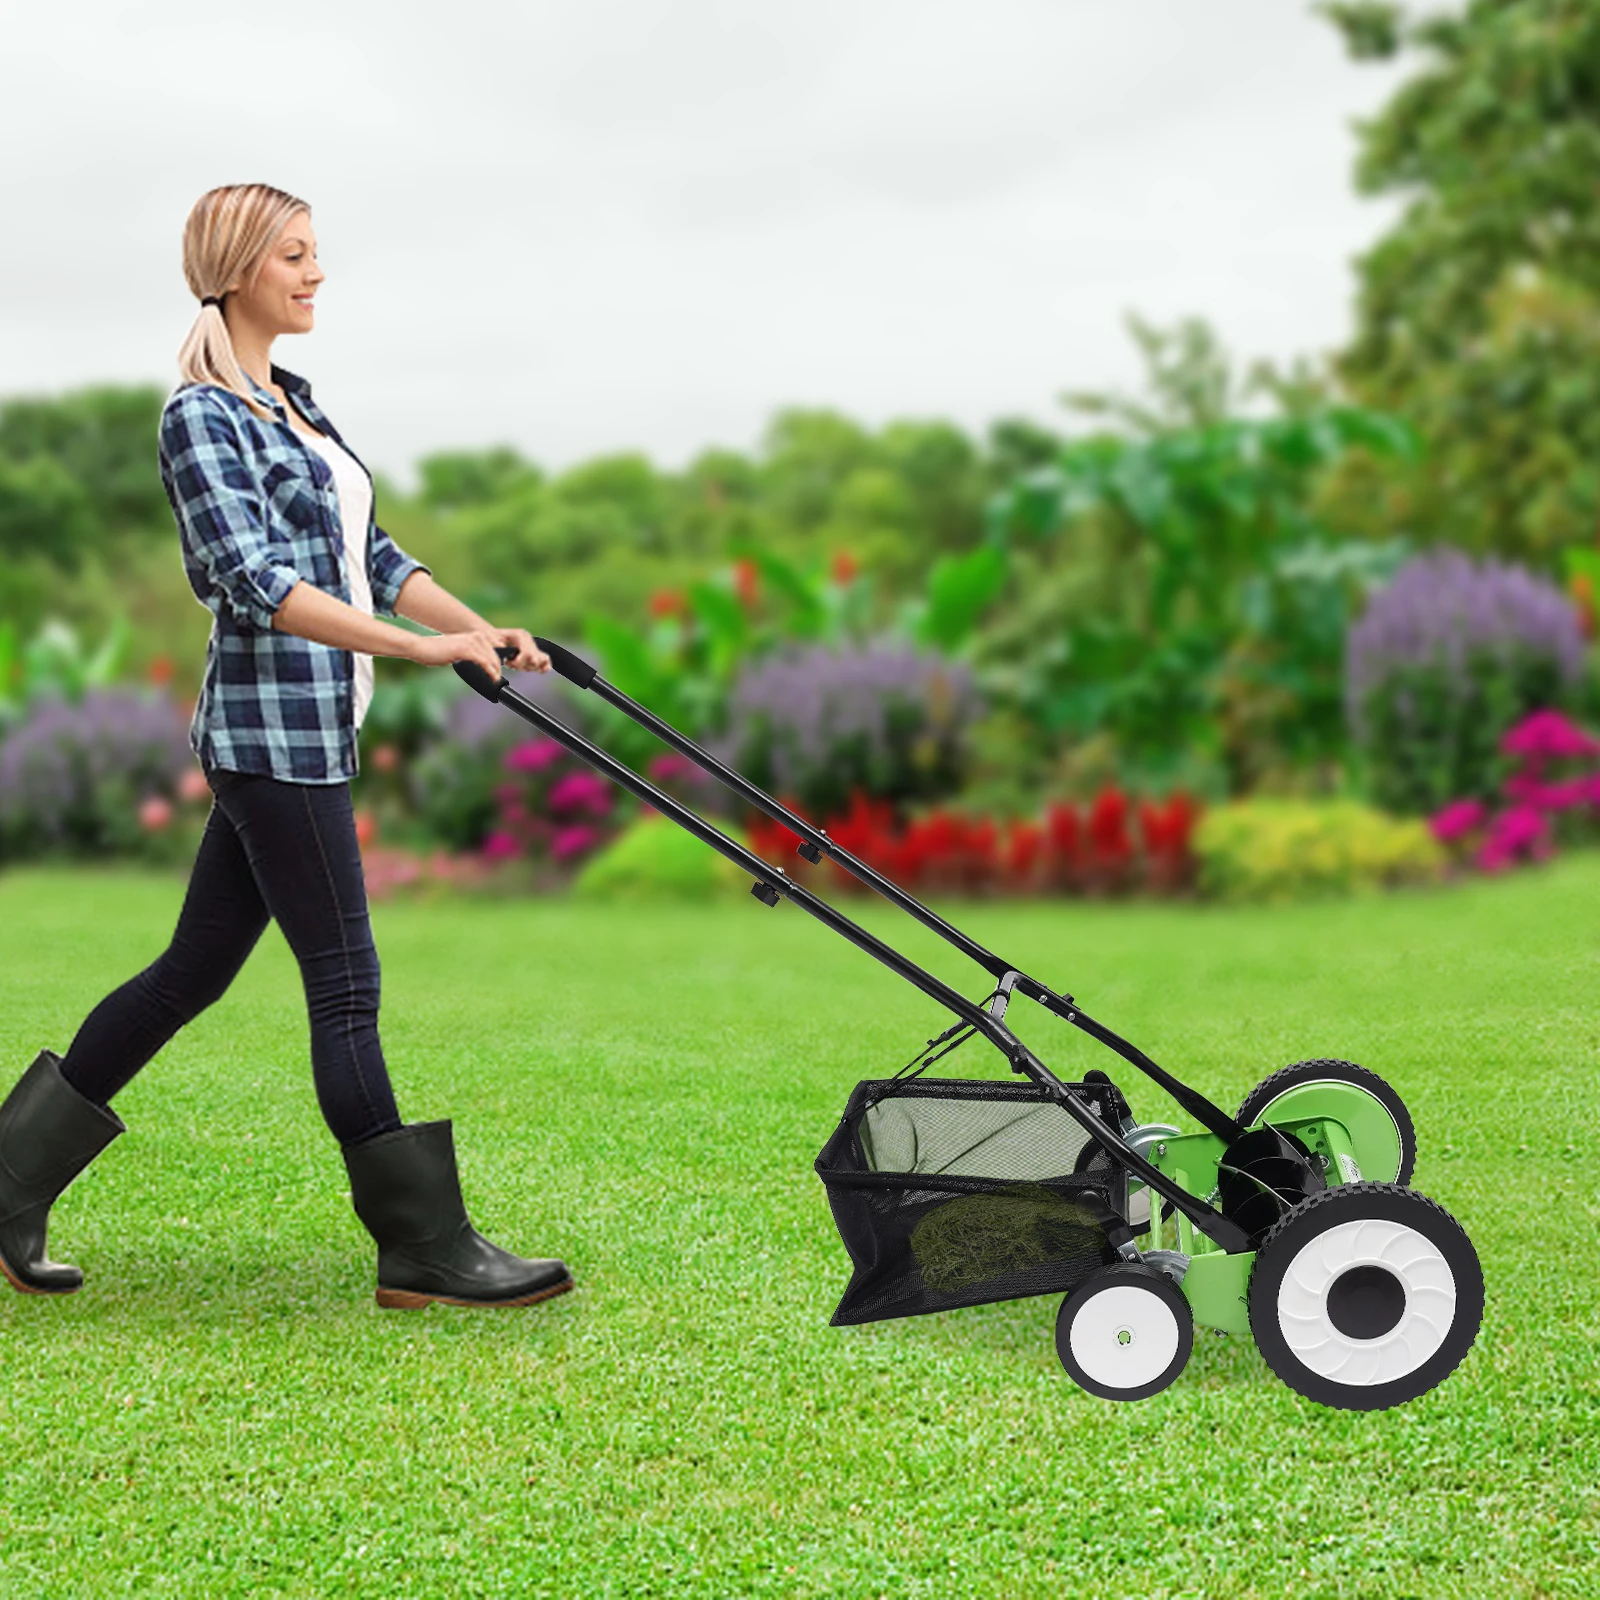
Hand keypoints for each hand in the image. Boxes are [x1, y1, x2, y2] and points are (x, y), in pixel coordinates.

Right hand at [407, 628, 549, 678]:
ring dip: (498, 672)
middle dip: (514, 665)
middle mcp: (480, 636)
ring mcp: (474, 641)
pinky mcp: (467, 648)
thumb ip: (480, 660)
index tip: (524, 670)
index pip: (504, 649)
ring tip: (499, 682)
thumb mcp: (465, 656)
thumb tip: (493, 672)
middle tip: (516, 677)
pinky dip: (491, 672)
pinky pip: (485, 662)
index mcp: (482, 637)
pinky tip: (494, 680)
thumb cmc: (442, 654)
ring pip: (495, 660)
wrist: (423, 648)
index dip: (517, 660)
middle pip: (504, 654)